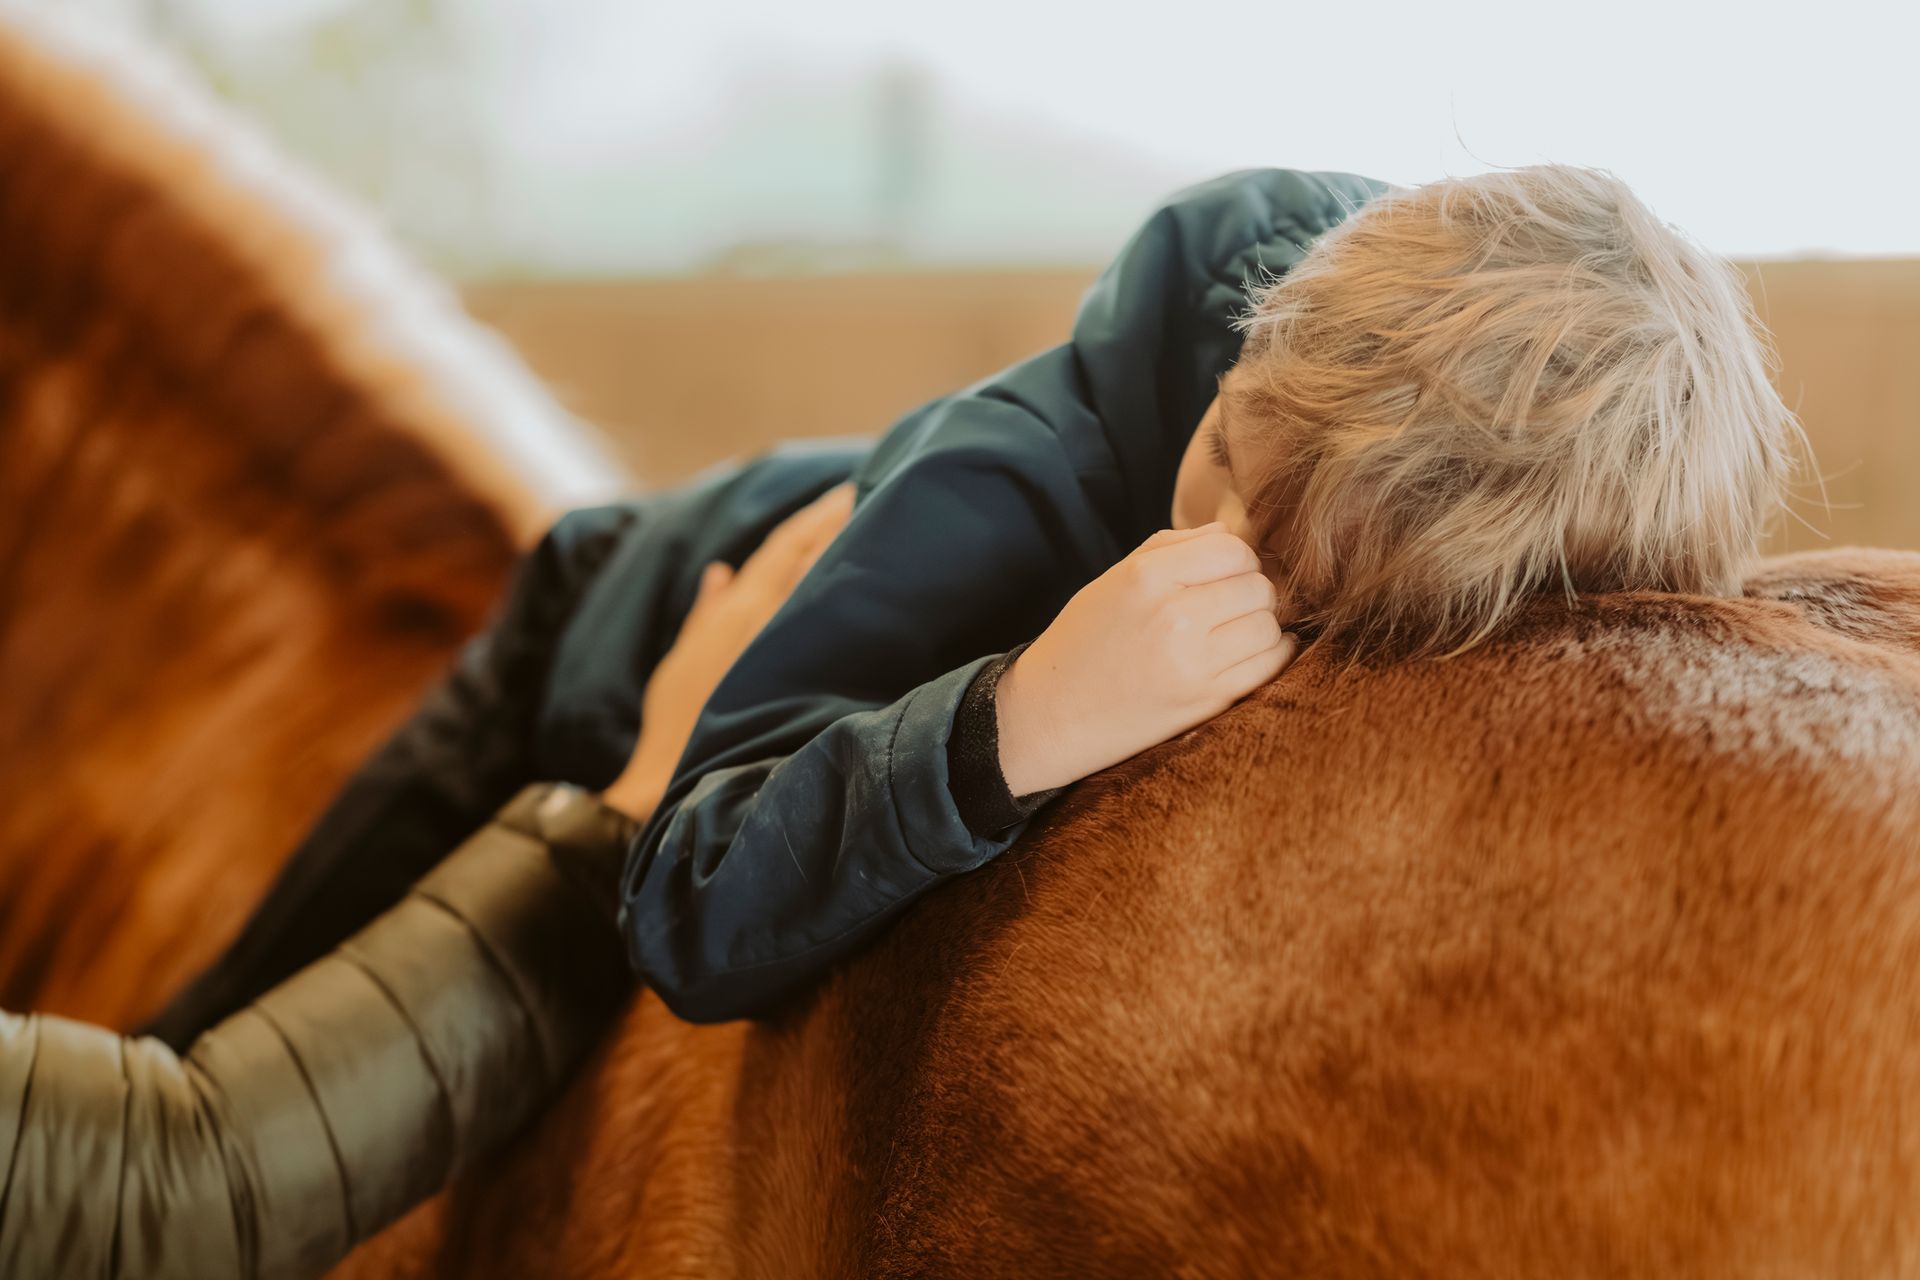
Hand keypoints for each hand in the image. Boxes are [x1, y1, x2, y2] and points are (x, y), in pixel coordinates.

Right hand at [601, 483, 854, 817]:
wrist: (674, 771)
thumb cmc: (675, 717)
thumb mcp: (682, 656)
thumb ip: (705, 612)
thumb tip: (720, 571)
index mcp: (733, 609)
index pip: (778, 549)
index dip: (810, 519)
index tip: (841, 495)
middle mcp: (759, 615)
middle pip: (806, 555)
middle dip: (836, 521)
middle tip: (872, 490)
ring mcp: (778, 641)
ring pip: (820, 580)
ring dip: (846, 548)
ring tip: (878, 519)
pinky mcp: (794, 672)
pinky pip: (826, 621)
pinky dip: (846, 593)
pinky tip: (871, 581)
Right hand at [994, 522, 1296, 794]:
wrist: (1052, 715)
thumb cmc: (1083, 642)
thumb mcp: (1113, 580)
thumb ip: (1171, 547)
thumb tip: (1230, 532)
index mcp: (1146, 578)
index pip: (1233, 549)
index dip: (1238, 559)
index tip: (1225, 574)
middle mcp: (1173, 616)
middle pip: (1258, 586)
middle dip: (1252, 591)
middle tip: (1231, 606)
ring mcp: (1193, 662)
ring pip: (1268, 625)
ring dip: (1261, 625)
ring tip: (1235, 632)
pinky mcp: (1207, 701)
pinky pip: (1269, 665)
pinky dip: (1271, 655)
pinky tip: (1250, 653)